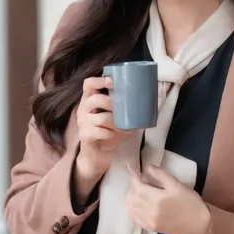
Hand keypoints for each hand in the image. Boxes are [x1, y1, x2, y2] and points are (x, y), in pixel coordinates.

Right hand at [73, 77, 131, 203]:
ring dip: (114, 123)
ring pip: (100, 118)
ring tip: (122, 127)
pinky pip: (98, 132)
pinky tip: (113, 135)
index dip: (100, 80)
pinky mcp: (84, 136)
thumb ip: (127, 107)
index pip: (89, 84)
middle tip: (123, 108)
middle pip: (94, 100)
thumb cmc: (110, 130)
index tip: (113, 82)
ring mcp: (82, 122)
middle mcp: (83, 108)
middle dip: (111, 103)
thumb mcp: (118, 116)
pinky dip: (109, 134)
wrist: (99, 153)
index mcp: (90, 99)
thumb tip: (151, 98)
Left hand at [126, 165, 210, 233]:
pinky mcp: (151, 228)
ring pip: (131, 208)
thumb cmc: (191, 203)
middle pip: (132, 197)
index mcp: (157, 199)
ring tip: (137, 191)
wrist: (200, 226)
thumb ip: (161, 175)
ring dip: (130, 198)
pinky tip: (137, 204)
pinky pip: (135, 219)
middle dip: (133, 187)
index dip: (134, 177)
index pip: (137, 186)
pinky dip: (132, 210)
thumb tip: (147, 168)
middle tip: (139, 180)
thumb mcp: (178, 185)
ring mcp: (150, 221)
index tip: (135, 170)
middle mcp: (150, 211)